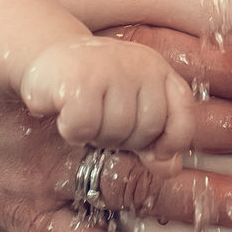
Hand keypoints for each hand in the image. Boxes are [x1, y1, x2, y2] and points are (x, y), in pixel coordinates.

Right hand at [0, 31, 231, 231]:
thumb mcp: (29, 26)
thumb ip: (102, 27)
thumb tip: (182, 12)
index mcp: (67, 58)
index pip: (155, 54)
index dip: (216, 64)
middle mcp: (63, 113)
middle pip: (163, 121)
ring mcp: (45, 170)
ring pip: (140, 187)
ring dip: (208, 200)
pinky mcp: (28, 217)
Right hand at [17, 34, 195, 153]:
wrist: (48, 63)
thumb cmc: (92, 91)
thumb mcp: (130, 111)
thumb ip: (155, 139)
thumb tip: (169, 168)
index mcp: (158, 71)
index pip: (183, 114)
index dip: (173, 140)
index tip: (154, 152)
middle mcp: (139, 64)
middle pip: (148, 128)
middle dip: (124, 140)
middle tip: (104, 125)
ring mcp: (110, 67)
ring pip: (117, 130)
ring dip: (97, 136)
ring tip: (85, 118)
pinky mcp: (77, 78)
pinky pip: (84, 126)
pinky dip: (73, 132)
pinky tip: (66, 117)